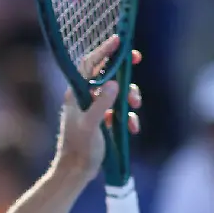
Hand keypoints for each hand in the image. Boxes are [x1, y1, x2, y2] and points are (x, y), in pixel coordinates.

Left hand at [54, 35, 142, 179]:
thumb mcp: (91, 125)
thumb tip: (113, 83)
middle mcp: (84, 98)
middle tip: (137, 59)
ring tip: (135, 107)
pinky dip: (128, 116)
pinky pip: (119, 111)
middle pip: (106, 75)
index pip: (89, 65)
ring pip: (116, 93)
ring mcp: (94, 109)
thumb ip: (102, 104)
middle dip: (123, 71)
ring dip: (129, 96)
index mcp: (76, 95)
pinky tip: (131, 128)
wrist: (76, 171)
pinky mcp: (102, 121)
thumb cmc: (79, 148)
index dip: (103, 51)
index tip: (118, 40)